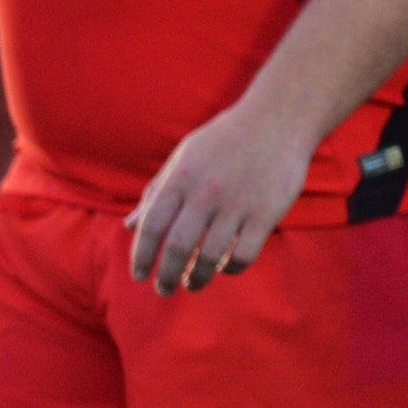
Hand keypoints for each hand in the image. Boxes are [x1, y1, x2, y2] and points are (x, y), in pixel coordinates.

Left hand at [125, 96, 315, 295]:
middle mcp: (206, 191)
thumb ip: (157, 191)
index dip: (141, 256)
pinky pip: (243, 256)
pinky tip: (225, 267)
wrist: (278, 118)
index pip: (151, 227)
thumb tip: (129, 227)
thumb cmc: (225, 139)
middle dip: (166, 277)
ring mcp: (238, 203)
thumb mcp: (185, 156)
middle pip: (178, 249)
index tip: (139, 274)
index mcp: (182, 176)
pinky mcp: (266, 213)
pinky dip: (230, 269)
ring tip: (193, 283)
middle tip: (164, 289)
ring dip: (197, 279)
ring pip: (210, 258)